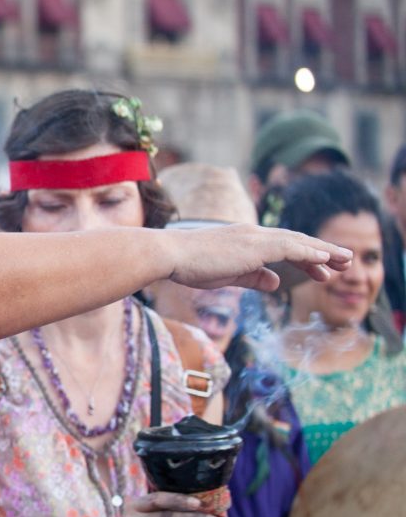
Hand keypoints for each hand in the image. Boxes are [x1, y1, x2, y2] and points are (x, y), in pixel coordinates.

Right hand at [164, 225, 351, 291]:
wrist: (171, 254)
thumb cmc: (189, 265)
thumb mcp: (226, 275)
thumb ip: (252, 277)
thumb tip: (276, 282)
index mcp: (245, 240)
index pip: (282, 246)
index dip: (304, 256)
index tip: (321, 267)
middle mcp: (253, 234)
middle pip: (296, 241)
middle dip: (322, 251)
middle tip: (344, 261)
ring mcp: (255, 238)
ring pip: (299, 242)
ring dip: (324, 251)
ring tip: (345, 260)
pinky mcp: (255, 245)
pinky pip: (290, 247)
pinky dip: (310, 252)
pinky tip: (325, 259)